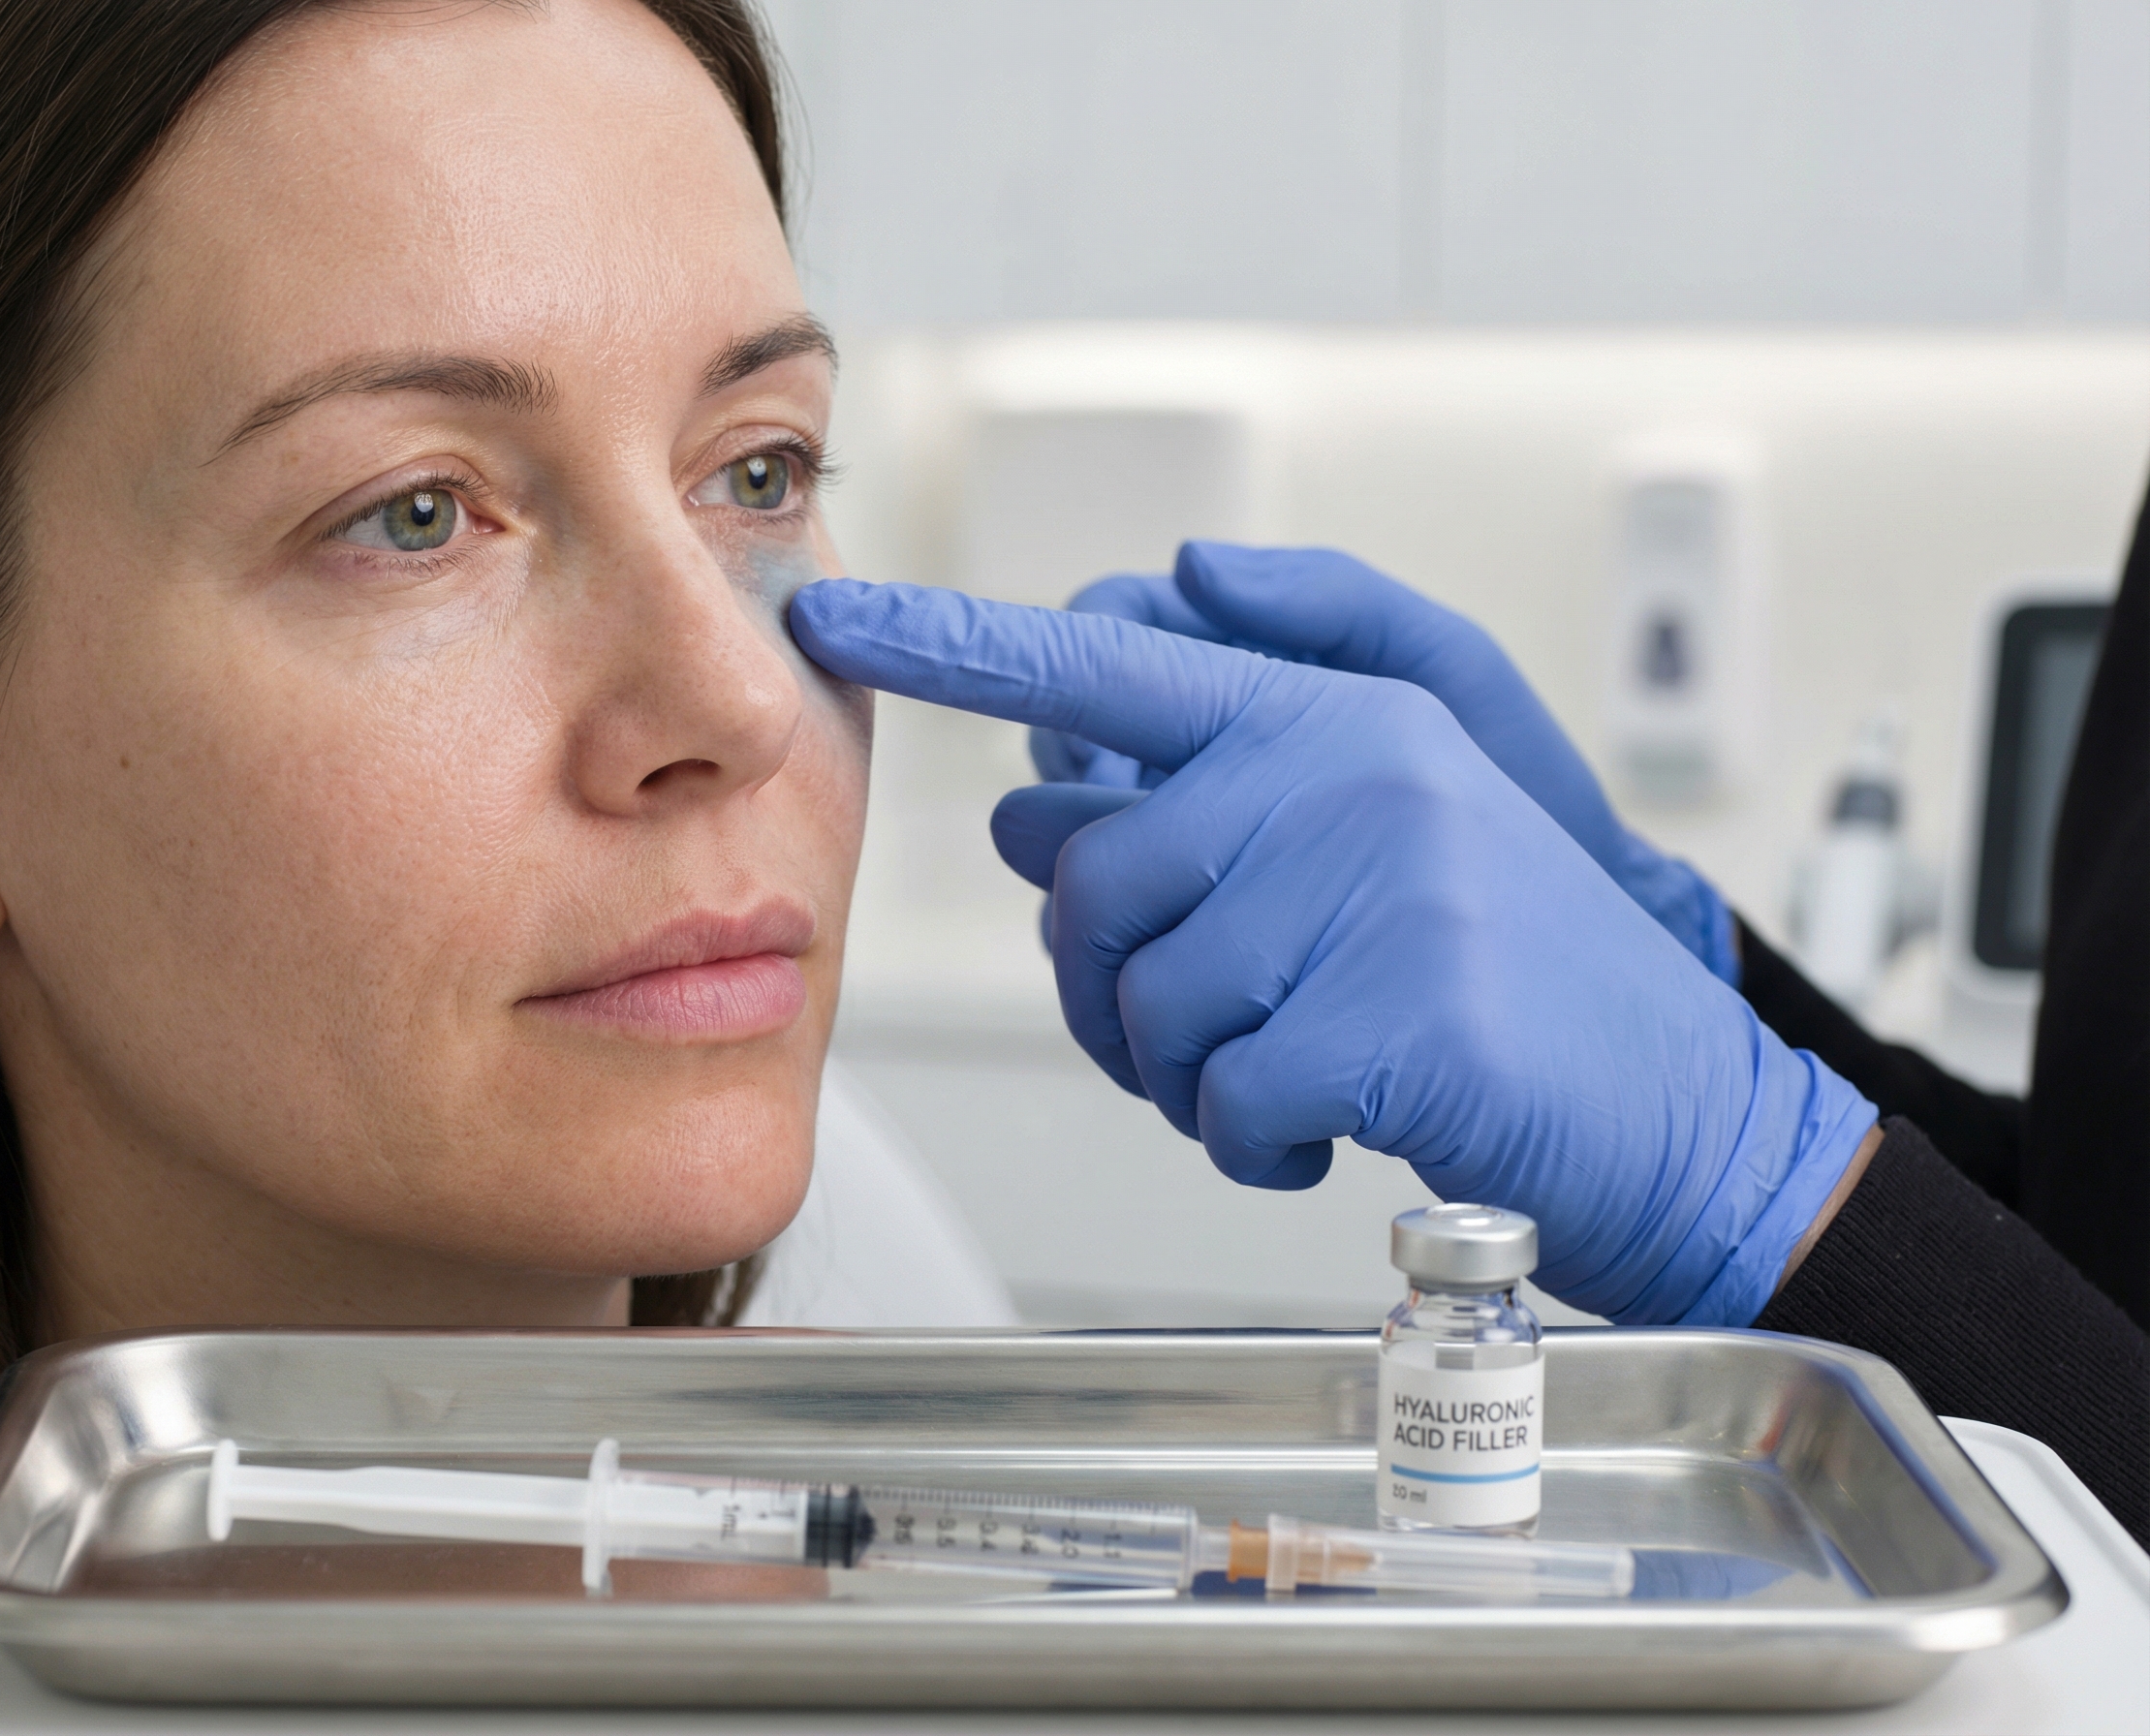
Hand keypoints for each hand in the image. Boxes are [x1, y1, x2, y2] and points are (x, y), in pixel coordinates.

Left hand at [790, 579, 1874, 1326]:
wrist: (1685, 1110)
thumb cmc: (1507, 979)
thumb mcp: (1392, 835)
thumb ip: (1218, 786)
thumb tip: (1040, 786)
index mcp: (1332, 719)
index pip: (1108, 667)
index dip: (959, 644)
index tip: (840, 613)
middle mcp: (1347, 775)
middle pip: (1096, 881)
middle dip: (1119, 990)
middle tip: (1201, 1036)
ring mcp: (1383, 887)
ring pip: (1152, 1001)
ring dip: (1190, 1078)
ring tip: (1285, 1078)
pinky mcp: (1407, 1013)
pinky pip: (1225, 1097)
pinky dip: (1250, 1144)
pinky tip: (1322, 1134)